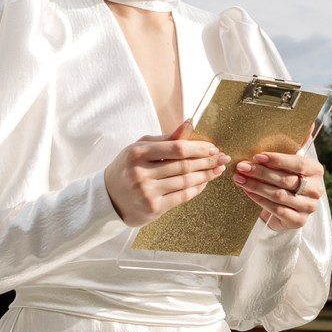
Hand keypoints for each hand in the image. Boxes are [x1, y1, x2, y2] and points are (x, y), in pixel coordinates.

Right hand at [103, 120, 228, 225]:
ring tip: (217, 170)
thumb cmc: (127, 168)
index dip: (198, 148)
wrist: (108, 198)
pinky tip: (204, 183)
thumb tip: (189, 123)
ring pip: (185, 182)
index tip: (213, 148)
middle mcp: (141, 172)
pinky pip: (182, 196)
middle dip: (207, 161)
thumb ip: (165, 138)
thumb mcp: (140, 148)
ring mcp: (147, 192)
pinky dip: (196, 189)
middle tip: (222, 158)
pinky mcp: (153, 207)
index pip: (176, 148)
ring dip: (206, 175)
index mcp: (138, 153)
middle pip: (183, 166)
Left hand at [233, 150, 324, 231]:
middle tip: (241, 166)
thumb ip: (298, 142)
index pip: (298, 163)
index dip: (277, 160)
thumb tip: (309, 122)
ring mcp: (308, 207)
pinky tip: (247, 192)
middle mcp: (316, 189)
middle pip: (286, 180)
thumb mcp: (290, 161)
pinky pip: (276, 209)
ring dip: (256, 186)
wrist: (286, 207)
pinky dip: (259, 200)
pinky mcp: (298, 221)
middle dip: (261, 173)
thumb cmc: (286, 178)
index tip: (257, 156)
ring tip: (239, 178)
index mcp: (316, 170)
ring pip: (279, 195)